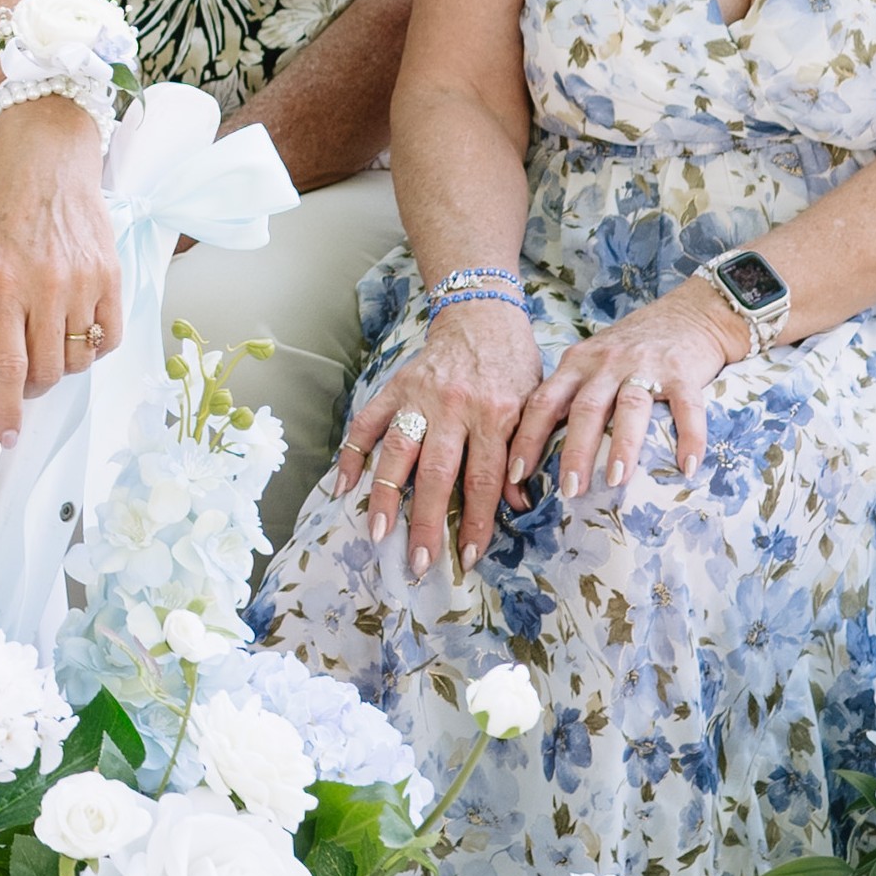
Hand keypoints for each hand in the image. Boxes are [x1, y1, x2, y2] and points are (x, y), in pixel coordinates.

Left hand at [0, 96, 121, 445]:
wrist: (46, 150)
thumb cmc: (3, 203)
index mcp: (2, 283)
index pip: (8, 367)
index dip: (8, 411)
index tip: (7, 437)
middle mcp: (45, 286)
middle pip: (48, 373)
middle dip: (33, 386)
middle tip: (24, 375)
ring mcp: (82, 281)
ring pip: (78, 360)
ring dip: (62, 365)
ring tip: (50, 342)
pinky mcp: (111, 274)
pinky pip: (109, 339)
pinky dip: (93, 348)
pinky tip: (78, 332)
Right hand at [338, 299, 542, 575]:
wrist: (482, 314)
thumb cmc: (511, 366)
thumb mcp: (532, 404)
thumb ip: (523, 451)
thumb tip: (518, 504)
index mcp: (495, 413)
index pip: (483, 479)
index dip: (475, 521)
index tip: (466, 557)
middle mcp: (454, 406)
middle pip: (436, 473)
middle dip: (425, 521)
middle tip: (418, 561)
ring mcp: (419, 396)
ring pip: (397, 451)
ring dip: (384, 495)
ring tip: (377, 533)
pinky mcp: (394, 388)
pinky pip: (367, 423)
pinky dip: (352, 455)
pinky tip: (343, 488)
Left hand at [505, 278, 745, 498]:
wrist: (692, 312)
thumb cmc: (632, 348)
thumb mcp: (590, 362)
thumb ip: (568, 394)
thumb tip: (535, 451)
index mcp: (577, 364)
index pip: (543, 403)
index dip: (528, 439)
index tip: (515, 476)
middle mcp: (607, 363)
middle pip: (585, 409)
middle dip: (575, 452)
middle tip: (570, 490)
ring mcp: (645, 365)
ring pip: (630, 407)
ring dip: (622, 446)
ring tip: (616, 480)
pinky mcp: (682, 371)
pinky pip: (686, 407)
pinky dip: (689, 436)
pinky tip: (687, 467)